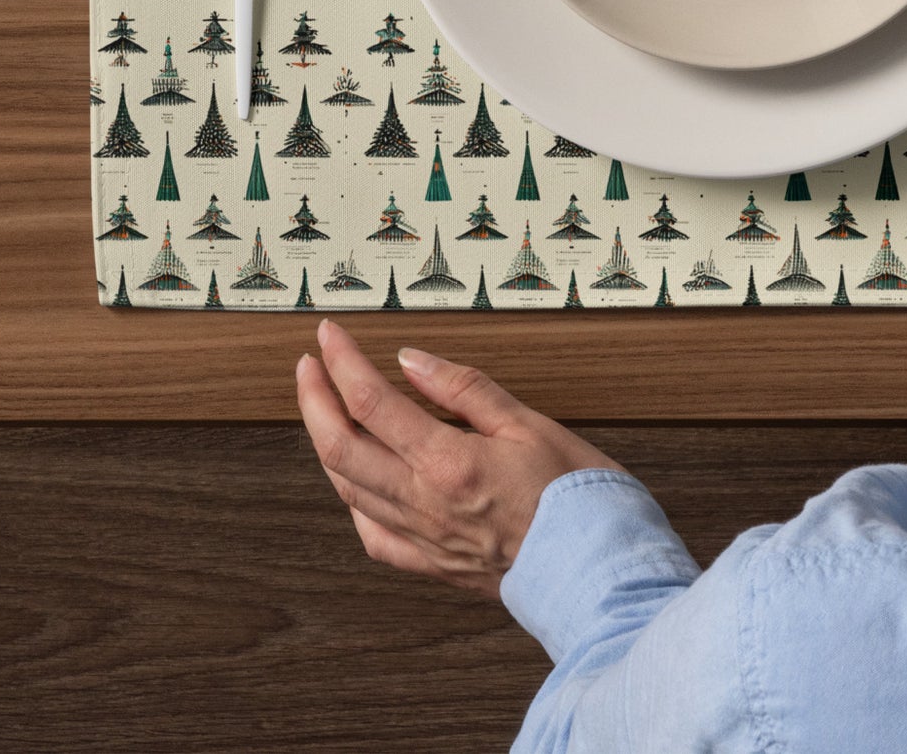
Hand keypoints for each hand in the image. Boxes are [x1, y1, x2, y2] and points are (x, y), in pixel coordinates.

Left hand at [296, 319, 624, 596]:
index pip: (371, 402)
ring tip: (324, 410)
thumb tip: (413, 362)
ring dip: (326, 443)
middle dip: (314, 400)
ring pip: (347, 490)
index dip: (342, 362)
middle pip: (340, 447)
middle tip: (308, 365)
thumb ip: (465, 390)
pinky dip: (353, 502)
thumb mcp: (530, 423)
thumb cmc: (576, 497)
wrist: (598, 571)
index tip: (331, 335)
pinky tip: (356, 485)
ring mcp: (422, 539)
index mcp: (447, 462)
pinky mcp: (432, 565)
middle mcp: (423, 504)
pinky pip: (373, 535)